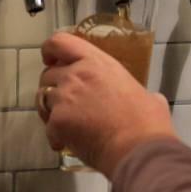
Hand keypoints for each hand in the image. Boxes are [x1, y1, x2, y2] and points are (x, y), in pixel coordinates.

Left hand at [37, 32, 177, 176]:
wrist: (137, 149)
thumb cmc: (146, 122)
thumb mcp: (147, 95)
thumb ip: (135, 91)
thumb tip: (146, 100)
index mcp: (97, 63)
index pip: (60, 42)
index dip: (50, 51)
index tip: (52, 60)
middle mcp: (76, 75)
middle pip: (48, 74)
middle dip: (54, 87)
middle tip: (67, 101)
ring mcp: (64, 99)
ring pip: (43, 99)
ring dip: (51, 109)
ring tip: (67, 123)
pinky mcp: (57, 122)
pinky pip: (48, 126)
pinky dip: (55, 135)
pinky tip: (68, 143)